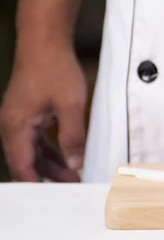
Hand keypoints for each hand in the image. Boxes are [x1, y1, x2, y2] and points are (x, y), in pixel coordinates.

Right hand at [0, 41, 87, 181]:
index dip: (36, 184)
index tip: (50, 198)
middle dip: (47, 176)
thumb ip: (72, 136)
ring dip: (51, 163)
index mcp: (16, 125)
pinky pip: (36, 138)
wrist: (45, 41)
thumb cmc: (54, 67)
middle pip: (27, 160)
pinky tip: (66, 156)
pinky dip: (50, 149)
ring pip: (32, 150)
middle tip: (70, 188)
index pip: (22, 165)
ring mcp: (19, 117)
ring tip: (73, 176)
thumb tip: (75, 163)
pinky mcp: (28, 112)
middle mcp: (12, 124)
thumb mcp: (70, 105)